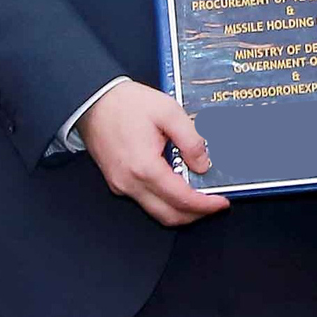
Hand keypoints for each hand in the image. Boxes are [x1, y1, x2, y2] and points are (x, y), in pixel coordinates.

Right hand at [78, 79, 229, 226]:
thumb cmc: (127, 103)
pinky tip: (176, 184)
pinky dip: (164, 200)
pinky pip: (144, 200)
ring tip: (199, 195)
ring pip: (156, 211)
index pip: (182, 199)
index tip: (222, 203)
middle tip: (213, 204)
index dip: (205, 205)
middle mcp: (130, 183)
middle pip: (169, 215)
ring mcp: (121, 185)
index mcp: (145, 167)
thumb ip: (191, 140)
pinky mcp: (117, 182)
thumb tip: (203, 165)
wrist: (94, 101)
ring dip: (180, 209)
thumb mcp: (168, 112)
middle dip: (195, 215)